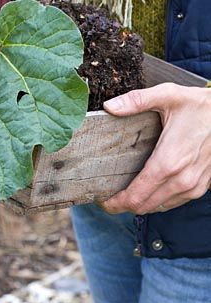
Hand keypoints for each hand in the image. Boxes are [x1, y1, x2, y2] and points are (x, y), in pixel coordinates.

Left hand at [99, 83, 210, 213]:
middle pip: (145, 207)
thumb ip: (135, 101)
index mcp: (169, 161)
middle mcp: (182, 179)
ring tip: (125, 191)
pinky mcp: (201, 186)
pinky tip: (149, 188)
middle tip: (109, 196)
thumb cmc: (198, 105)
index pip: (137, 195)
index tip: (103, 200)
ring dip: (142, 203)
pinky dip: (158, 199)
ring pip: (160, 207)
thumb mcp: (166, 95)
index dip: (116, 202)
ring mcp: (193, 186)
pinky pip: (174, 202)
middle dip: (124, 205)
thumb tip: (109, 106)